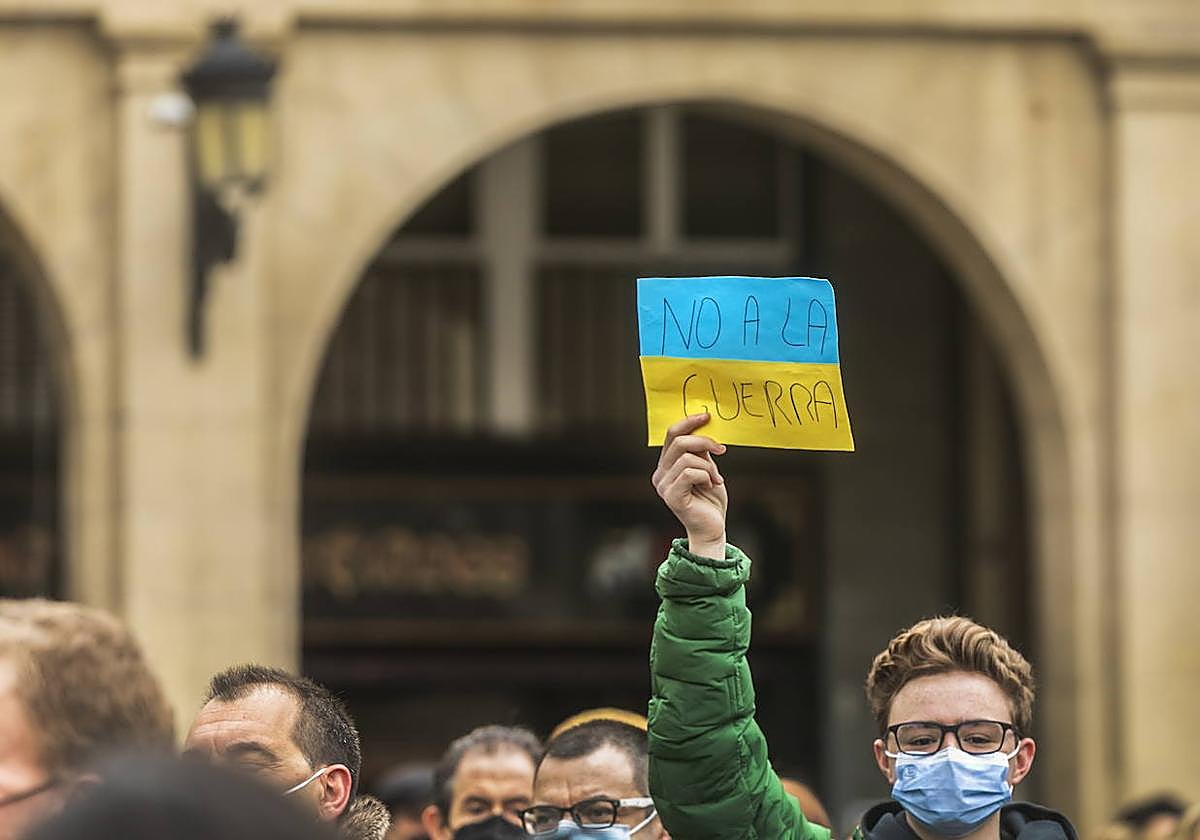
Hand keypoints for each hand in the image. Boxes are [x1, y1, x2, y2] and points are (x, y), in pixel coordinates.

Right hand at [652, 413, 727, 559]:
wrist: (713, 528)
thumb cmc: (710, 500)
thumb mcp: (707, 468)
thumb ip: (701, 451)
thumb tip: (704, 427)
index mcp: (666, 465)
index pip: (671, 435)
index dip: (688, 422)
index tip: (707, 416)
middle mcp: (660, 474)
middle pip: (678, 442)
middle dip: (704, 441)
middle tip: (722, 450)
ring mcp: (664, 486)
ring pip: (687, 458)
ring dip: (709, 466)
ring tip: (716, 478)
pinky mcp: (672, 497)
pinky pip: (690, 473)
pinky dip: (706, 475)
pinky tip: (711, 485)